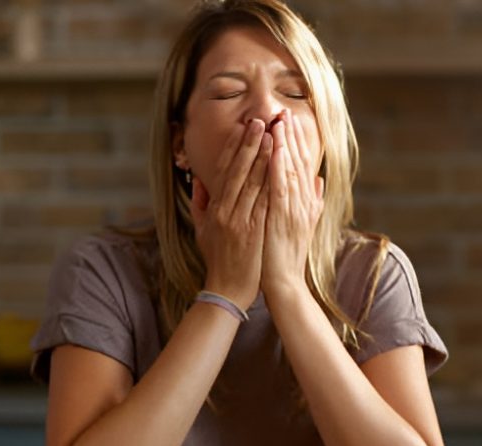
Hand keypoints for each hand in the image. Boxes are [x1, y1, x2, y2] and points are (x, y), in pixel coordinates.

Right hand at [190, 119, 272, 309]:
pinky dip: (272, 183)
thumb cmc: (217, 259)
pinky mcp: (254, 232)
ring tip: (273, 135)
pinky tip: (281, 167)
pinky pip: (265, 202)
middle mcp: (226, 211)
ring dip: (263, 157)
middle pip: (238, 171)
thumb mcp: (202, 230)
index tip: (243, 127)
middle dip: (250, 144)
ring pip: (253, 183)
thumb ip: (201, 203)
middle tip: (260, 120)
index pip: (224, 171)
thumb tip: (199, 179)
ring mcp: (240, 221)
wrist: (228, 289)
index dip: (233, 147)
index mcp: (215, 208)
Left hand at [262, 110, 323, 296]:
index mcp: (305, 202)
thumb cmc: (286, 255)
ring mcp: (294, 209)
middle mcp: (303, 203)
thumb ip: (312, 202)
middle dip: (293, 136)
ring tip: (280, 120)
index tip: (291, 120)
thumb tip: (319, 181)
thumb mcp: (303, 225)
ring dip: (286, 144)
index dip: (298, 142)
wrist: (284, 282)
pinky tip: (275, 148)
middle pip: (299, 162)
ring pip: (291, 169)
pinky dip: (279, 165)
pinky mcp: (282, 217)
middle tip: (286, 111)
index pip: (303, 165)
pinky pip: (281, 186)